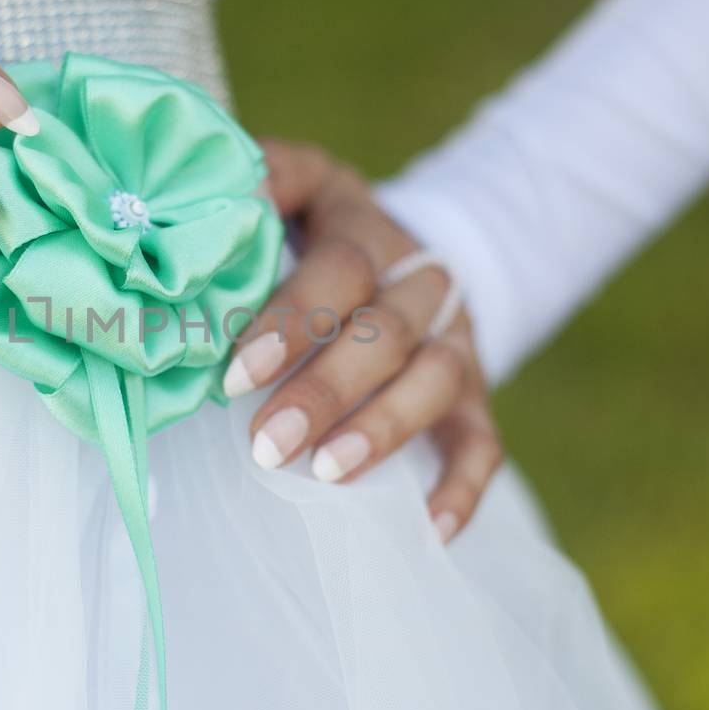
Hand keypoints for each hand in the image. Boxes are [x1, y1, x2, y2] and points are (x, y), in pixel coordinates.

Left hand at [229, 139, 502, 542]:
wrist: (402, 250)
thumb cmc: (315, 228)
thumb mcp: (297, 182)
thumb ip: (265, 178)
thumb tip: (225, 199)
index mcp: (364, 228)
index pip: (339, 271)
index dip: (293, 319)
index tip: (236, 372)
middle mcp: (420, 281)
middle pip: (387, 332)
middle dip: (327, 389)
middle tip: (265, 442)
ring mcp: (454, 340)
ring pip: (436, 381)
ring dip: (384, 429)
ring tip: (325, 474)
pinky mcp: (475, 397)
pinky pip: (483, 444)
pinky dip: (462, 489)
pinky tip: (427, 531)